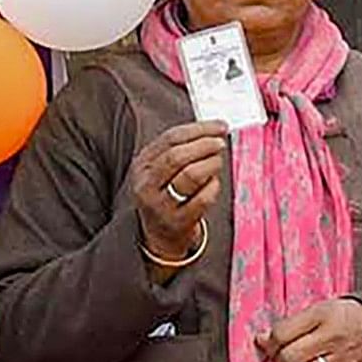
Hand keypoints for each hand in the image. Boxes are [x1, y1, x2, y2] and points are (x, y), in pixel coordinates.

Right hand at [132, 121, 228, 269]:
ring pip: (190, 176)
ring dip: (211, 164)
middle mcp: (147, 185)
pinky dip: (213, 187)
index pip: (170, 139)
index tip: (219, 127)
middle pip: (177, 156)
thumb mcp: (160, 169)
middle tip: (219, 144)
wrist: (159, 234)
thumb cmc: (165, 194)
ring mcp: (161, 205)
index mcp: (142, 165)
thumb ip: (180, 148)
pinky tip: (213, 184)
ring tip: (217, 162)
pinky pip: (203, 199)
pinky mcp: (178, 222)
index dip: (199, 130)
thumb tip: (213, 130)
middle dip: (204, 145)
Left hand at [259, 298, 361, 361]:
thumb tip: (263, 339)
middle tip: (282, 355)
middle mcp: (330, 338)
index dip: (267, 340)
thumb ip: (294, 323)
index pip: (281, 333)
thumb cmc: (350, 314)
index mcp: (321, 315)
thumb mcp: (322, 307)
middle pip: (289, 358)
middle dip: (279, 359)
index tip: (265, 341)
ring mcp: (340, 360)